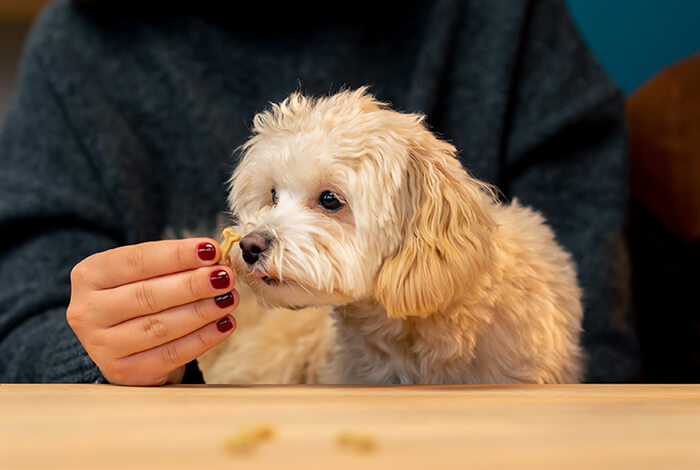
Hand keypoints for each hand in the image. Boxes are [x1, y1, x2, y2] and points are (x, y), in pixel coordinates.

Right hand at [67, 238, 238, 385]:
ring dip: (201, 311)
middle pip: (147, 295)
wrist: (123, 341)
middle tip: (225, 276)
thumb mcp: (144, 273)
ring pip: (159, 327)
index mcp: (89, 275)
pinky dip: (202, 339)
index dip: (176, 255)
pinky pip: (170, 354)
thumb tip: (214, 257)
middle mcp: (87, 311)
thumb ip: (173, 264)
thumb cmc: (140, 295)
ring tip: (229, 298)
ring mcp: (102, 346)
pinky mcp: (124, 373)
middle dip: (192, 284)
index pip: (136, 260)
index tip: (211, 249)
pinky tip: (224, 324)